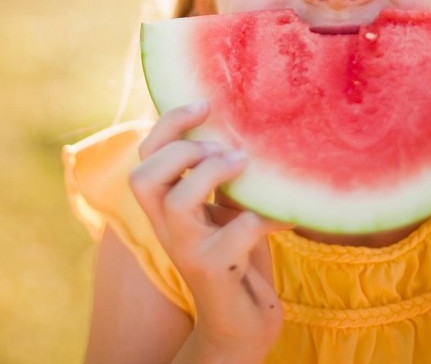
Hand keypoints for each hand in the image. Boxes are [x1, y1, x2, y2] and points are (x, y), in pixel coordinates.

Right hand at [129, 101, 285, 362]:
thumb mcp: (224, 208)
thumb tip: (242, 127)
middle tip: (219, 147)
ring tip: (242, 165)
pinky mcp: (216, 270)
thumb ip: (220, 176)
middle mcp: (167, 228)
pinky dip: (267, 215)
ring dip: (211, 173)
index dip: (168, 125)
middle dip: (180, 150)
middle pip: (143, 177)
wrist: (240, 325)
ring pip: (176, 202)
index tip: (204, 104)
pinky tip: (288, 214)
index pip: (146, 157)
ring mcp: (188, 251)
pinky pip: (239, 231)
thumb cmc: (237, 256)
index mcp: (166, 207)